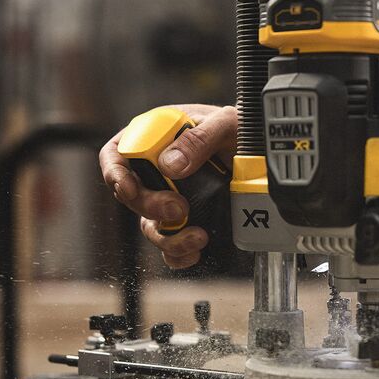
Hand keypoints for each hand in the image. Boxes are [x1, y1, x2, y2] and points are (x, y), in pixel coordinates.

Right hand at [99, 104, 237, 268]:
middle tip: (177, 208)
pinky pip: (169, 246)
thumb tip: (170, 165)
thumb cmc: (240, 133)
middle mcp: (156, 171)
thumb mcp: (226, 123)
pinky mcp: (185, 222)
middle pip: (131, 195)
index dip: (115, 173)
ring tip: (197, 235)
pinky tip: (195, 251)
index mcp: (156, 138)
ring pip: (149, 225)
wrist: (264, 159)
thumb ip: (199, 138)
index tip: (128, 188)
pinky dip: (177, 254)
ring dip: (167, 237)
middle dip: (149, 206)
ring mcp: (169, 198)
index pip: (117, 154)